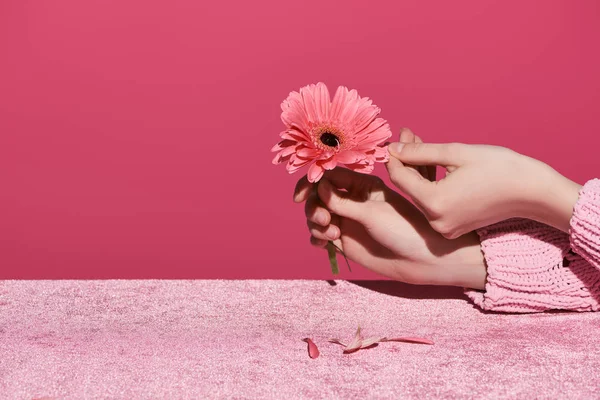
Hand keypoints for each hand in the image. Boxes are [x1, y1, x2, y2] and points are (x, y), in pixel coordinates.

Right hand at [293, 138, 486, 289]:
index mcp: (361, 185)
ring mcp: (346, 220)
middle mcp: (351, 200)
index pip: (328, 177)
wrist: (418, 259)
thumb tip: (318, 188)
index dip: (311, 183)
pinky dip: (317, 237)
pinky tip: (325, 243)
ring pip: (316, 215)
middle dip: (314, 206)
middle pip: (317, 196)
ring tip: (332, 234)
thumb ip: (342, 202)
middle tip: (324, 220)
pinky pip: (319, 235)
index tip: (302, 195)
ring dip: (316, 223)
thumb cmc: (403, 230)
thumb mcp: (372, 212)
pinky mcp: (343, 240)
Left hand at [385, 128, 581, 237]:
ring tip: (418, 142)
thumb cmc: (499, 168)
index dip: (394, 157)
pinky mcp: (453, 228)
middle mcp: (436, 221)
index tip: (392, 140)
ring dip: (417, 170)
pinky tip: (431, 163)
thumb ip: (420, 151)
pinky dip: (430, 184)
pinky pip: (433, 203)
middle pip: (409, 187)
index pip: (399, 178)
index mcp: (434, 202)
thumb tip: (393, 148)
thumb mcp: (456, 153)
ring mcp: (445, 228)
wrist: (533, 192)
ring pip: (420, 194)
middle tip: (408, 134)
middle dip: (406, 160)